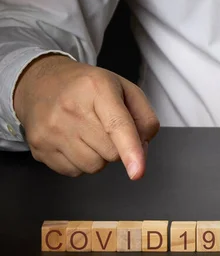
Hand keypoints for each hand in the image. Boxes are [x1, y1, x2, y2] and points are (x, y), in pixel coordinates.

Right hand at [13, 54, 159, 178]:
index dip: (130, 150)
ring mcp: (51, 130)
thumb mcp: (125, 88)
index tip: (137, 172)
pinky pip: (74, 172)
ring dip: (99, 155)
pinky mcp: (39, 148)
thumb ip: (144, 118)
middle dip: (116, 146)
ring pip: (94, 166)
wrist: (39, 83)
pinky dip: (80, 161)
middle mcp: (70, 109)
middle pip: (111, 153)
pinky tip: (74, 140)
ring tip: (88, 132)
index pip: (117, 125)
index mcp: (97, 88)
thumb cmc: (88, 87)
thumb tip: (142, 151)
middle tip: (105, 126)